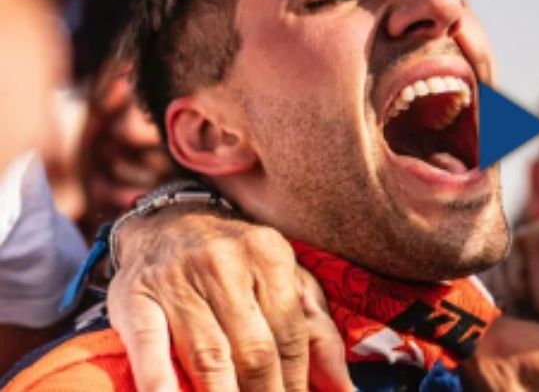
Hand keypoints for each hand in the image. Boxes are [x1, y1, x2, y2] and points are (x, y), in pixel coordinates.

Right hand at [107, 204, 353, 391]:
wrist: (165, 224)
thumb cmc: (238, 264)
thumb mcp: (286, 281)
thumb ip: (317, 332)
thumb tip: (344, 389)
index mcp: (269, 255)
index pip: (290, 335)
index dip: (297, 384)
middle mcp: (224, 263)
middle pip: (254, 351)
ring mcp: (176, 280)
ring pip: (209, 357)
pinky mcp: (133, 298)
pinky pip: (150, 350)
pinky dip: (162, 386)